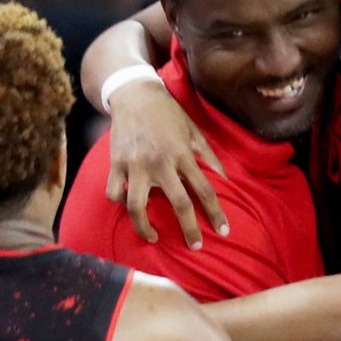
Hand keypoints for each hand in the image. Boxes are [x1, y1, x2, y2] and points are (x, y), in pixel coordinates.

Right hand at [106, 81, 228, 248]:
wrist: (134, 94)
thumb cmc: (168, 113)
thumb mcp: (193, 130)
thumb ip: (209, 155)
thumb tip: (226, 178)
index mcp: (182, 155)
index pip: (204, 190)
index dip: (216, 213)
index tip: (223, 231)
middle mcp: (160, 163)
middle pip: (178, 204)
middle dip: (190, 230)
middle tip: (196, 246)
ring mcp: (135, 165)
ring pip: (137, 207)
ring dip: (145, 227)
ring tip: (153, 237)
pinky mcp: (116, 163)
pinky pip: (113, 193)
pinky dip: (119, 202)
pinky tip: (128, 207)